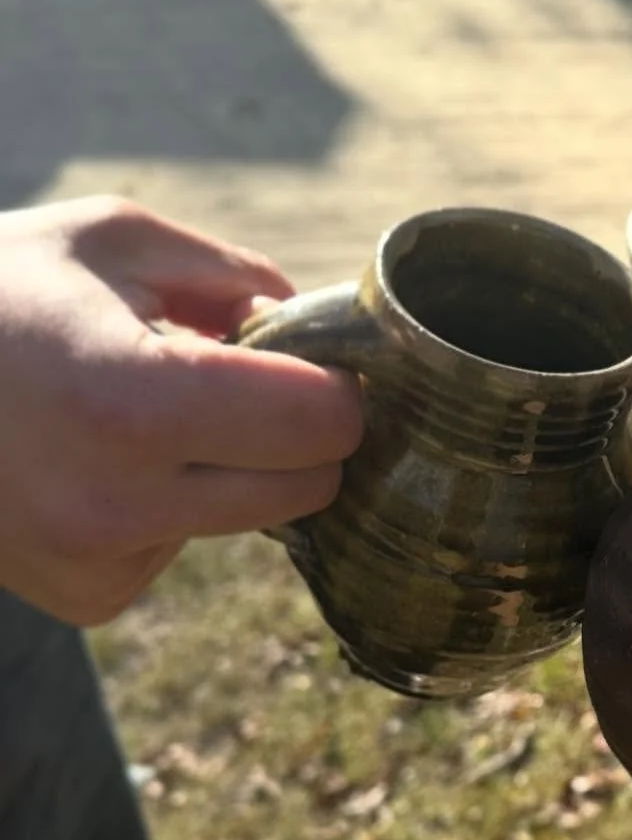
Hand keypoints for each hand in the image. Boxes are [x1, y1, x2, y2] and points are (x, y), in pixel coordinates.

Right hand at [0, 197, 363, 625]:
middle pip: (306, 486)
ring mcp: (98, 561)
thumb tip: (312, 317)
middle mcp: (117, 501)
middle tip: (249, 385)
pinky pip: (183, 547)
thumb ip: (228, 273)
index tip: (320, 362)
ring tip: (131, 415)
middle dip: (299, 435)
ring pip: (247, 518)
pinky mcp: (87, 597)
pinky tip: (95, 464)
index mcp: (131, 400)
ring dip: (226, 470)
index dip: (336, 386)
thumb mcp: (105, 242)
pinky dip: (167, 508)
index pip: (318, 423)